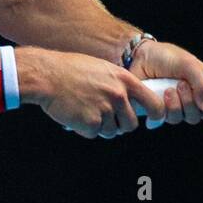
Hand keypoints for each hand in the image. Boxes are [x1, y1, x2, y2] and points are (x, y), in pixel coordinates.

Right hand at [17, 48, 165, 138]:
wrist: (47, 76)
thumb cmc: (70, 70)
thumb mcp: (102, 69)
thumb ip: (119, 84)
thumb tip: (129, 101)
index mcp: (125, 80)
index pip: (154, 103)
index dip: (156, 113)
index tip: (153, 118)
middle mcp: (118, 95)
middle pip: (130, 124)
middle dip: (119, 124)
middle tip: (104, 116)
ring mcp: (105, 110)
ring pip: (111, 131)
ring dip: (100, 127)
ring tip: (85, 110)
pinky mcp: (91, 123)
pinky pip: (94, 134)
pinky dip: (85, 129)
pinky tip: (76, 114)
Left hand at [128, 39, 202, 127]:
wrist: (139, 57)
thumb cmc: (166, 57)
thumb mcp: (188, 64)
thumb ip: (202, 84)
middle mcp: (195, 100)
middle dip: (200, 103)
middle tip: (185, 85)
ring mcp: (180, 108)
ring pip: (191, 119)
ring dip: (183, 103)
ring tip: (171, 87)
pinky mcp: (164, 112)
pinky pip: (173, 119)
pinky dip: (170, 107)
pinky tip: (163, 94)